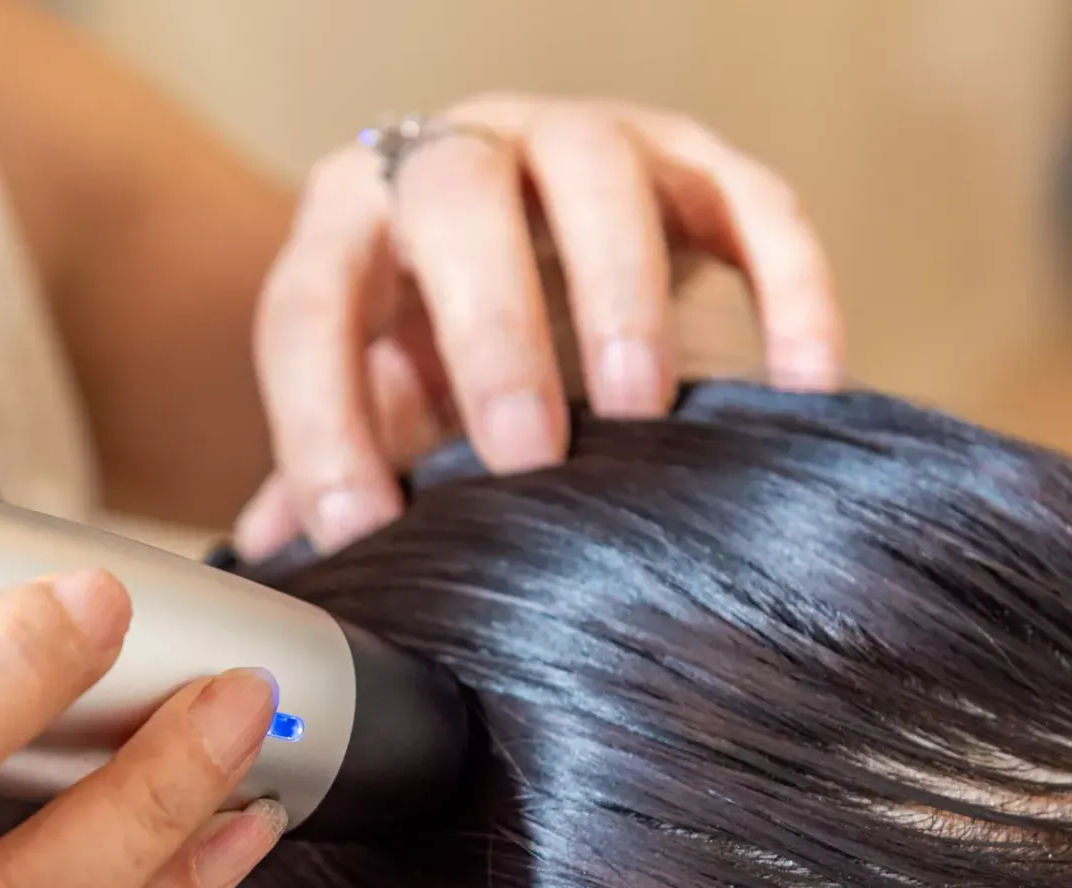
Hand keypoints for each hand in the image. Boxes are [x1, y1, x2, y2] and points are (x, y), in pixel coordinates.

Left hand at [239, 96, 843, 555]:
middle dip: (491, 328)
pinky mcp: (696, 160)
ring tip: (641, 413)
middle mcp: (458, 153)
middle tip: (525, 455)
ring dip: (619, 292)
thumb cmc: (440, 333)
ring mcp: (579, 142)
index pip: (310, 302)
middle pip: (457, 197)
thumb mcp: (381, 394)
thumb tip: (272, 561)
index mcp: (354, 219)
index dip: (322, 416)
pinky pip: (752, 202)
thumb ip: (329, 463)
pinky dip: (786, 287)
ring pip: (598, 172)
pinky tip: (798, 383)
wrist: (536, 230)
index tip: (364, 526)